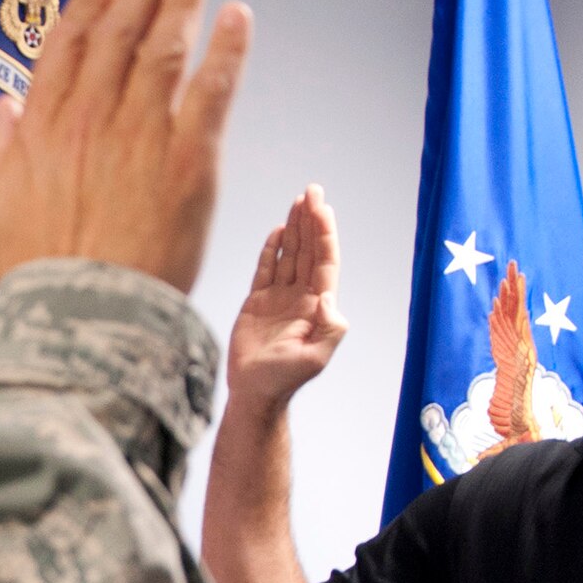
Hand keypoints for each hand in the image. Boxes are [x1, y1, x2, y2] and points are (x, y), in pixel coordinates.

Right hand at [0, 0, 251, 294]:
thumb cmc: (40, 275)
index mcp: (44, 127)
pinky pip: (212, 90)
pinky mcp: (190, 159)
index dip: (90, 4)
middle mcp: (92, 118)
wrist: (84, 315)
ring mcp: (142, 134)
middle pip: (119, 35)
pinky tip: (237, 19)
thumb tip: (3, 110)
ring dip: (181, 4)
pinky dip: (227, 50)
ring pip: (164, 50)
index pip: (68, 45)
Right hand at [226, 185, 345, 411]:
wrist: (254, 392)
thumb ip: (328, 328)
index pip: (323, 261)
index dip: (323, 233)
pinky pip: (266, 268)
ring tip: (298, 201)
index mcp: (316, 306)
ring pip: (290, 254)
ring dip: (295, 228)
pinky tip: (279, 230)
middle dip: (311, 220)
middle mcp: (300, 297)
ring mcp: (279, 298)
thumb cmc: (285, 380)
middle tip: (311, 190)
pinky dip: (273, 248)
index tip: (320, 207)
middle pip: (308, 250)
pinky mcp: (257, 303)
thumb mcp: (315, 358)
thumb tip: (326, 296)